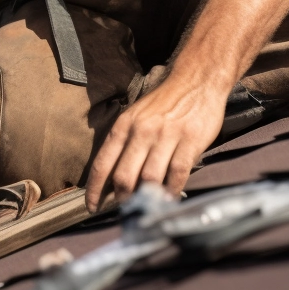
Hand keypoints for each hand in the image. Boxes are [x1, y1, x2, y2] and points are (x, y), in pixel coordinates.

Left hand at [85, 75, 225, 211]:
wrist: (196, 80)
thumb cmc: (165, 102)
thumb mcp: (137, 116)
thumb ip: (126, 143)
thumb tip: (114, 179)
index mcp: (125, 124)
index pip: (103, 162)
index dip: (95, 189)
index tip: (92, 207)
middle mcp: (142, 130)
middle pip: (124, 176)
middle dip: (122, 199)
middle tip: (125, 209)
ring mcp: (166, 136)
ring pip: (149, 179)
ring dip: (146, 198)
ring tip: (147, 207)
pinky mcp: (190, 140)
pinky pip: (177, 175)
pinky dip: (171, 192)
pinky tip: (169, 198)